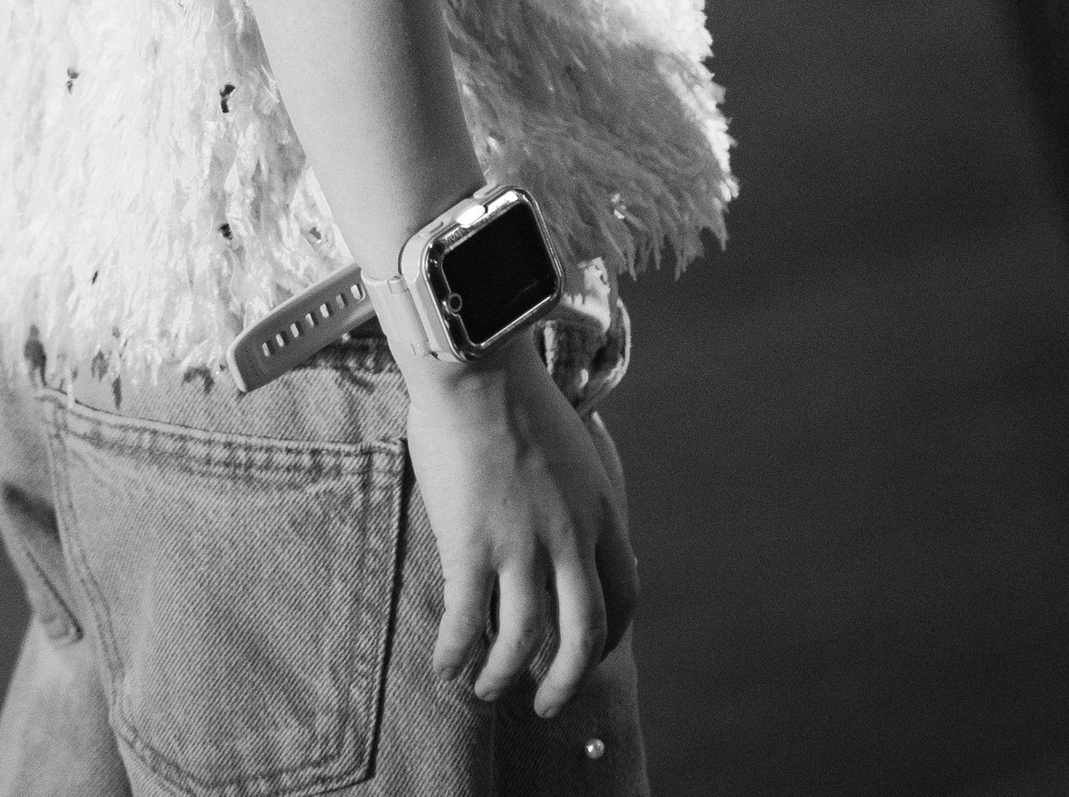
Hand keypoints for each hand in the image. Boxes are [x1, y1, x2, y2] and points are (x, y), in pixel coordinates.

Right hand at [408, 335, 636, 718]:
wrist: (478, 364)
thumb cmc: (513, 395)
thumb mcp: (572, 450)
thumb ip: (573, 498)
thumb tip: (563, 531)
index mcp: (602, 510)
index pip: (623, 595)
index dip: (608, 636)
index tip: (588, 655)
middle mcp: (572, 537)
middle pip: (586, 635)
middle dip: (566, 681)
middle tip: (546, 704)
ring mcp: (523, 545)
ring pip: (525, 642)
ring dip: (504, 677)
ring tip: (484, 689)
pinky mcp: (474, 547)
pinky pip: (467, 624)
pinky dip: (456, 654)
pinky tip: (445, 665)